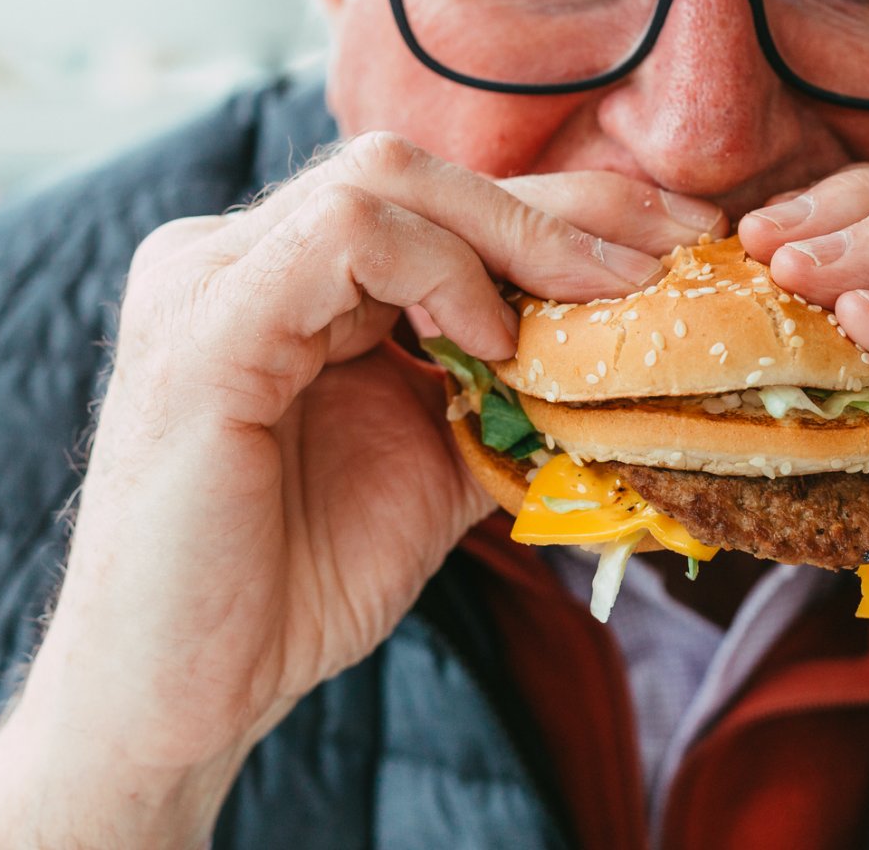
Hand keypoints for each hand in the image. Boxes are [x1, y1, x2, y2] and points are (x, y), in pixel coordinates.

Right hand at [0, 133, 724, 848]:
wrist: (186, 694)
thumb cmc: (292, 583)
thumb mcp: (435, 464)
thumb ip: (504, 391)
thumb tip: (627, 355)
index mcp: (283, 278)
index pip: (437, 199)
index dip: (569, 206)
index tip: (682, 237)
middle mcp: (235, 256)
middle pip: (420, 173)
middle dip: (565, 206)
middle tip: (675, 252)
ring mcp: (208, 281)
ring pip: (385, 181)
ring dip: (515, 234)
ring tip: (594, 301)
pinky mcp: (202, 330)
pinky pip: (340, 238)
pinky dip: (438, 272)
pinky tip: (491, 341)